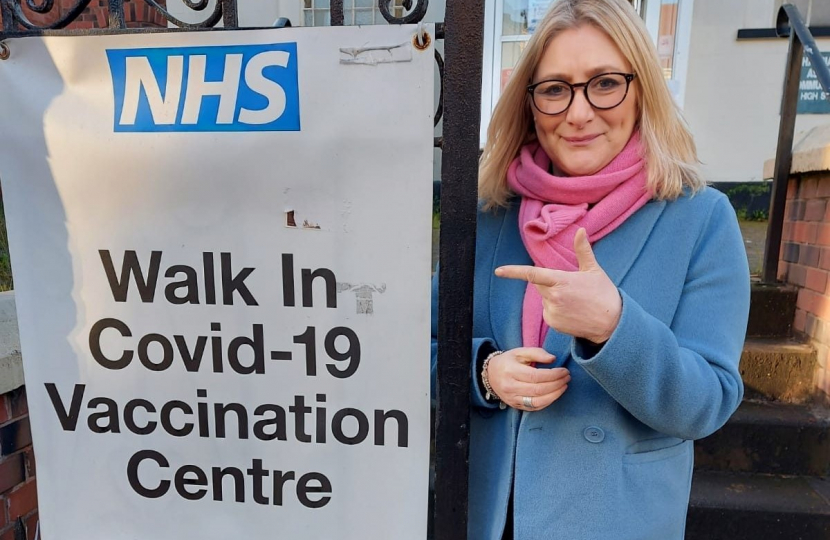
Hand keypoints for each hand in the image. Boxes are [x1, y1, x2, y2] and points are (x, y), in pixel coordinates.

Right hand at [487, 348, 569, 410]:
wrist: (490, 374)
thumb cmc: (508, 361)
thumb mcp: (520, 352)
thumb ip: (537, 353)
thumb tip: (553, 359)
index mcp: (511, 371)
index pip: (536, 376)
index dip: (553, 375)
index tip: (564, 371)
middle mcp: (510, 387)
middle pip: (538, 390)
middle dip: (557, 384)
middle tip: (567, 378)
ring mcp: (512, 398)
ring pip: (537, 402)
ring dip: (554, 395)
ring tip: (564, 386)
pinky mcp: (515, 405)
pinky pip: (534, 408)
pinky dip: (547, 402)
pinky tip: (554, 394)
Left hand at [495, 228, 621, 343]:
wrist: (612, 323)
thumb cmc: (604, 294)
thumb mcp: (593, 270)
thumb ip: (583, 250)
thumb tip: (580, 230)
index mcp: (562, 280)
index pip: (532, 274)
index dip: (513, 272)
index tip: (499, 271)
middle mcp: (554, 297)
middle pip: (539, 285)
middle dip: (549, 283)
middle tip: (571, 287)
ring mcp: (552, 311)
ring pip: (544, 299)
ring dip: (553, 297)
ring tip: (575, 301)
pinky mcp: (553, 323)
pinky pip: (548, 312)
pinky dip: (555, 310)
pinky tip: (572, 312)